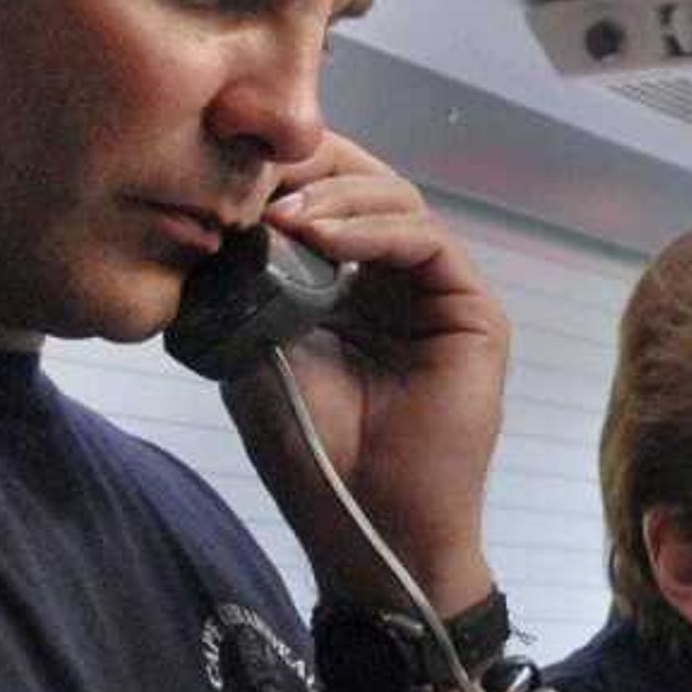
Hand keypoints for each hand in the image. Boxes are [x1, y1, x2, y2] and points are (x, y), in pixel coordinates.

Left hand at [219, 133, 506, 611]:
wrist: (367, 524)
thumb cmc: (311, 454)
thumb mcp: (255, 349)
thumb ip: (248, 281)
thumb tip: (219, 206)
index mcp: (345, 286)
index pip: (321, 200)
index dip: (281, 173)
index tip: (225, 169)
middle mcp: (395, 280)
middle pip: (362, 184)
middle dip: (309, 168)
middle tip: (257, 173)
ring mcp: (436, 293)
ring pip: (396, 200)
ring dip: (335, 196)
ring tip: (284, 214)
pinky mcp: (471, 310)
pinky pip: (426, 239)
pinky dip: (373, 228)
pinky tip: (321, 237)